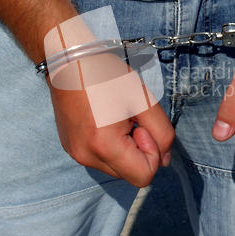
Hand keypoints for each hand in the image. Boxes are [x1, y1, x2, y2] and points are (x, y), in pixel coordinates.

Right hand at [48, 53, 174, 187]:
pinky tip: (104, 119)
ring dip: (125, 147)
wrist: (70, 59)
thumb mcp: (144, 101)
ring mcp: (74, 154)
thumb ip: (163, 134)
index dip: (151, 151)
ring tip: (115, 117)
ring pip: (117, 168)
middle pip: (130, 174)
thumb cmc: (108, 75)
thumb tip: (164, 160)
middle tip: (128, 118)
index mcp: (104, 146)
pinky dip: (110, 145)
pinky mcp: (70, 147)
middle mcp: (85, 157)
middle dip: (138, 149)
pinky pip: (101, 159)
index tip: (140, 124)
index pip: (144, 176)